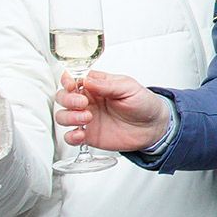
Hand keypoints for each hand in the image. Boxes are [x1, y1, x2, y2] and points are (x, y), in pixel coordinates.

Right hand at [53, 70, 168, 151]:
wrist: (154, 127)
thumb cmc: (144, 104)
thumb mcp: (129, 88)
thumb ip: (107, 85)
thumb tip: (87, 80)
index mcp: (96, 86)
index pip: (73, 79)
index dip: (67, 81)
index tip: (72, 85)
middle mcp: (88, 101)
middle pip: (63, 97)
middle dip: (68, 99)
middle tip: (83, 103)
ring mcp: (87, 118)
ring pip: (63, 116)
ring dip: (69, 117)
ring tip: (87, 118)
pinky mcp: (89, 135)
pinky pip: (70, 137)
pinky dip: (71, 136)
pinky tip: (81, 134)